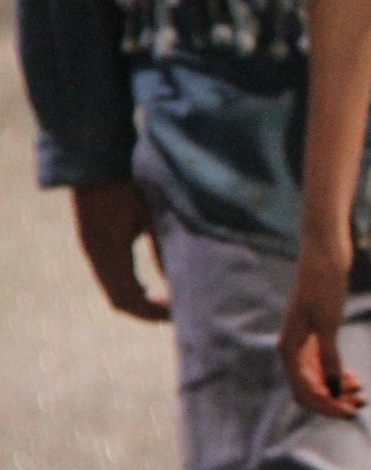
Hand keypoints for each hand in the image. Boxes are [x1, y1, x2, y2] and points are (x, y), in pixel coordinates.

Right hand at [73, 180, 169, 321]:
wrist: (95, 155)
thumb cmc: (128, 180)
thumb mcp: (153, 213)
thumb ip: (164, 247)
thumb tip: (180, 281)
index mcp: (110, 251)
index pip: (129, 299)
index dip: (153, 312)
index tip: (179, 313)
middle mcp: (96, 254)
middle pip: (119, 299)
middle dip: (148, 310)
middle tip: (176, 312)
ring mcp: (91, 247)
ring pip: (113, 288)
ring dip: (139, 298)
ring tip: (167, 300)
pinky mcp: (92, 239)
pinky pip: (109, 274)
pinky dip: (130, 285)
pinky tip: (150, 283)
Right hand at [278, 237, 364, 416]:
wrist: (325, 254)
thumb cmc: (323, 285)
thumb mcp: (328, 324)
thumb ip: (330, 358)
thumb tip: (334, 389)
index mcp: (289, 349)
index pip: (304, 391)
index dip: (326, 405)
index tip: (349, 411)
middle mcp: (292, 349)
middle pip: (310, 388)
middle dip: (333, 399)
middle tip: (361, 402)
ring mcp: (303, 342)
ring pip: (317, 377)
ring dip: (337, 388)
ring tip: (361, 391)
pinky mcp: (315, 333)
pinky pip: (322, 364)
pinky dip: (336, 374)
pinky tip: (352, 377)